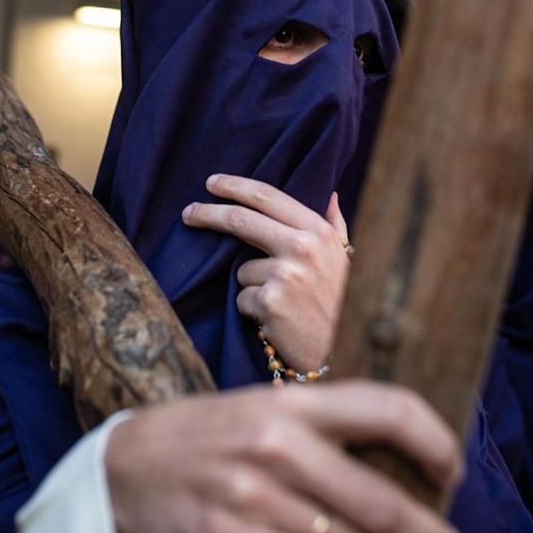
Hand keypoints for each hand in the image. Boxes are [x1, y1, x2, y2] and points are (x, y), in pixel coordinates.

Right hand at [104, 380, 463, 532]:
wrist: (123, 465)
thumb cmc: (211, 439)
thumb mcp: (267, 412)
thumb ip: (326, 431)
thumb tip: (402, 463)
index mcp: (293, 404)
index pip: (386, 408)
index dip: (434, 441)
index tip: (452, 472)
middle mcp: (276, 443)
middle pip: (374, 495)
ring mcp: (248, 491)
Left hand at [183, 175, 349, 370]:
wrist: (342, 350)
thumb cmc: (341, 302)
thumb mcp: (344, 258)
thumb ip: (335, 225)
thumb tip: (332, 195)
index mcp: (317, 231)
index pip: (268, 197)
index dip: (236, 186)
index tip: (212, 183)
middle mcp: (302, 247)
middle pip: (241, 220)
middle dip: (208, 214)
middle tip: (188, 213)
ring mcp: (285, 274)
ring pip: (242, 270)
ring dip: (253, 286)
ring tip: (281, 303)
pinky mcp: (269, 302)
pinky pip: (243, 298)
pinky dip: (253, 310)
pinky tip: (276, 319)